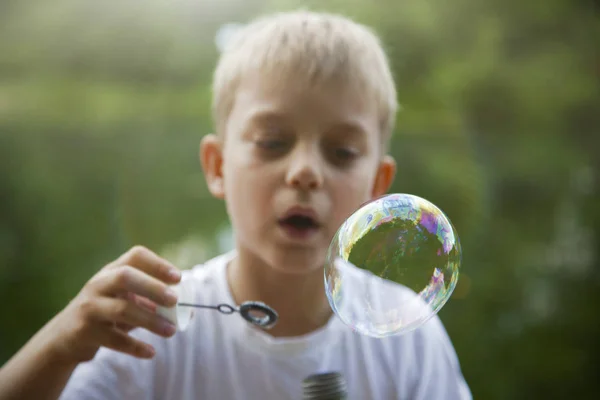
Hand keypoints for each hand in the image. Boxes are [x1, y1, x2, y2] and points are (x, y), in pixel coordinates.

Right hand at [48, 246, 181, 362]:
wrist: (66, 336)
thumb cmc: (108, 313)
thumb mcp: (127, 301)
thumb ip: (154, 303)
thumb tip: (190, 311)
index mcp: (112, 271)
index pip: (135, 256)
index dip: (158, 264)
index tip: (178, 277)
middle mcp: (99, 284)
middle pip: (125, 277)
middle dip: (152, 287)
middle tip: (175, 300)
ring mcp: (89, 306)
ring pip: (121, 309)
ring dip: (150, 320)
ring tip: (171, 331)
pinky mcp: (83, 331)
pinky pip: (113, 339)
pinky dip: (134, 346)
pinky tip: (151, 352)